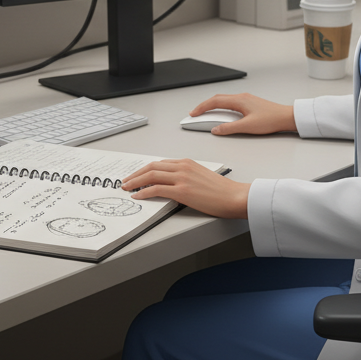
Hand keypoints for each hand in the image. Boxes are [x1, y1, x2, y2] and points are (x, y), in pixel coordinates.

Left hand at [121, 159, 250, 218]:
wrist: (234, 196)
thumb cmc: (222, 190)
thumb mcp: (201, 177)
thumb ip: (186, 176)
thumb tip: (172, 185)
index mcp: (187, 163)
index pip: (159, 163)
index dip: (145, 169)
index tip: (137, 175)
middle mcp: (182, 167)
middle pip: (151, 167)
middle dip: (136, 174)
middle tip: (126, 180)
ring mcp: (181, 178)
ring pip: (151, 175)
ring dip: (135, 182)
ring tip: (127, 187)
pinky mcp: (182, 191)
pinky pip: (156, 189)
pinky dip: (144, 192)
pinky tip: (138, 195)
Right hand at [190, 93, 295, 135]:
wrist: (286, 117)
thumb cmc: (271, 120)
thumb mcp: (247, 127)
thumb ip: (229, 128)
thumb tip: (216, 129)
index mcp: (239, 100)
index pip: (214, 102)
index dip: (201, 108)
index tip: (193, 114)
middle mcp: (241, 97)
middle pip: (217, 99)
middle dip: (204, 106)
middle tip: (195, 114)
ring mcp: (246, 100)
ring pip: (224, 101)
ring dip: (213, 107)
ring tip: (205, 115)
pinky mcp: (250, 104)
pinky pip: (231, 103)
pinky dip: (222, 108)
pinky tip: (223, 115)